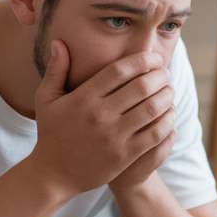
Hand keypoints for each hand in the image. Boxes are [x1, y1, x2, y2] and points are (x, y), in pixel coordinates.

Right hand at [29, 41, 174, 198]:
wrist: (53, 174)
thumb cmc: (51, 133)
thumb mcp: (46, 99)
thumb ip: (56, 70)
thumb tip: (59, 42)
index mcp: (83, 98)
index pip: (120, 70)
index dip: (142, 60)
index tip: (154, 57)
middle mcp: (99, 115)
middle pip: (141, 87)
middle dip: (160, 76)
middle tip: (166, 73)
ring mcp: (113, 136)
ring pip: (152, 109)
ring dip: (166, 96)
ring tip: (169, 91)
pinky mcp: (124, 155)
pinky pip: (154, 134)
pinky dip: (166, 121)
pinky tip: (168, 114)